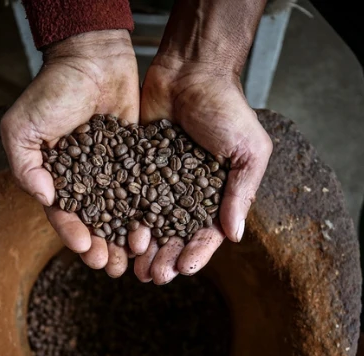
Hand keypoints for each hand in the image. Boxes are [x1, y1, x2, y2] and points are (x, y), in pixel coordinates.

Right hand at [2, 30, 139, 276]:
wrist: (92, 59)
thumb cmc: (52, 91)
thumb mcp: (22, 127)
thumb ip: (26, 166)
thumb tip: (45, 199)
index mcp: (54, 178)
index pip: (63, 215)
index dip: (74, 234)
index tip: (86, 249)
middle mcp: (83, 180)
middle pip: (94, 223)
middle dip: (103, 247)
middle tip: (113, 267)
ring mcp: (111, 172)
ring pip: (120, 214)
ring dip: (125, 239)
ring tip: (135, 259)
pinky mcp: (136, 160)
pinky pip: (142, 192)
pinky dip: (147, 213)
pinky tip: (155, 231)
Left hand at [134, 58, 272, 283]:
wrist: (191, 70)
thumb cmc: (227, 109)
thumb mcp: (248, 150)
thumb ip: (241, 191)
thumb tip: (234, 235)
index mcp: (217, 196)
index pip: (207, 234)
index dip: (196, 253)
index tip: (183, 268)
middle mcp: (187, 195)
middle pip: (174, 237)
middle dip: (165, 258)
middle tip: (154, 276)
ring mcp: (160, 183)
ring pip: (150, 225)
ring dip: (143, 249)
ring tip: (135, 267)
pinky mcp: (135, 168)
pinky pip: (128, 199)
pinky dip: (122, 219)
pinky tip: (116, 237)